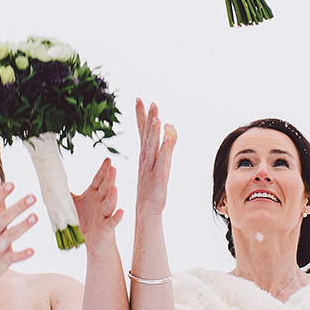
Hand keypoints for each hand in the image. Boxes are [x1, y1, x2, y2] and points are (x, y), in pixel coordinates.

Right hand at [0, 182, 37, 290]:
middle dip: (19, 206)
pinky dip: (22, 254)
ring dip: (23, 226)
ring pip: (11, 235)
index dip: (1, 194)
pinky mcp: (1, 262)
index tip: (11, 183)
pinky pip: (13, 257)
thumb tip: (4, 195)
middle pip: (5, 217)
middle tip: (33, 196)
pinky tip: (33, 250)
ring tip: (36, 216)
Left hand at [74, 158, 123, 247]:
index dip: (103, 170)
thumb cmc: (84, 221)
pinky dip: (117, 217)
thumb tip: (56, 181)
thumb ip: (66, 193)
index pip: (98, 180)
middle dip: (109, 178)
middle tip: (113, 167)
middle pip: (106, 189)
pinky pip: (112, 222)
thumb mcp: (73, 204)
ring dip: (112, 196)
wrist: (93, 242)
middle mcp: (100, 203)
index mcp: (93, 195)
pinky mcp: (106, 228)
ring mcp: (104, 215)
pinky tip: (121, 211)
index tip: (108, 159)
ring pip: (110, 204)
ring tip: (114, 187)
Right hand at [134, 99, 176, 217]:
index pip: (142, 131)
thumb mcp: (160, 162)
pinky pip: (162, 161)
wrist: (147, 210)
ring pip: (152, 146)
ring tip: (157, 116)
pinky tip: (168, 137)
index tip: (139, 99)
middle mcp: (146, 158)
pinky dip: (165, 148)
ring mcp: (151, 167)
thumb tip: (170, 127)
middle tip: (148, 102)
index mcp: (145, 154)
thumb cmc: (153, 186)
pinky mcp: (159, 177)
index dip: (141, 115)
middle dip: (148, 118)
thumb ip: (166, 144)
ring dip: (154, 131)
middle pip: (147, 135)